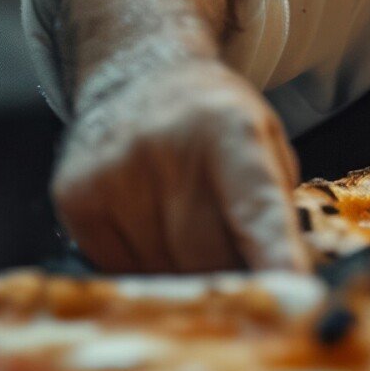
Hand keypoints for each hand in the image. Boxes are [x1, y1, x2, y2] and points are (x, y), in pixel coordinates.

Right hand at [53, 56, 306, 272]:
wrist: (136, 77)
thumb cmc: (212, 123)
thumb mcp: (263, 140)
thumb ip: (278, 205)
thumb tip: (285, 281)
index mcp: (229, 128)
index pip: (257, 206)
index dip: (274, 253)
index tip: (293, 292)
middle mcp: (167, 146)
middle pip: (209, 255)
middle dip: (231, 268)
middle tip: (237, 254)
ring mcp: (114, 173)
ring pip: (166, 271)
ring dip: (186, 269)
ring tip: (187, 224)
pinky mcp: (76, 198)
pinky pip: (121, 270)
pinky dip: (145, 265)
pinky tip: (149, 226)